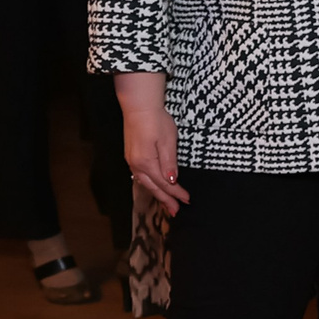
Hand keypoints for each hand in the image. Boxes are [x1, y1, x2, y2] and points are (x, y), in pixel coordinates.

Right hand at [116, 73, 188, 213]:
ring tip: (167, 204)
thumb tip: (171, 181)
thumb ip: (169, 163)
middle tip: (176, 211)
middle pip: (153, 187)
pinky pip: (141, 176)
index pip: (164, 183)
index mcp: (146, 163)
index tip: (187, 200)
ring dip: (157, 194)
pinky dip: (149, 185)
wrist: (139, 107)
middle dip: (165, 200)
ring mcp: (132, 160)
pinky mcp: (132, 156)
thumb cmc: (156, 121)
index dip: (176, 193)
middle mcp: (136, 165)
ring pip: (145, 183)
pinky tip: (154, 188)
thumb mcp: (168, 142)